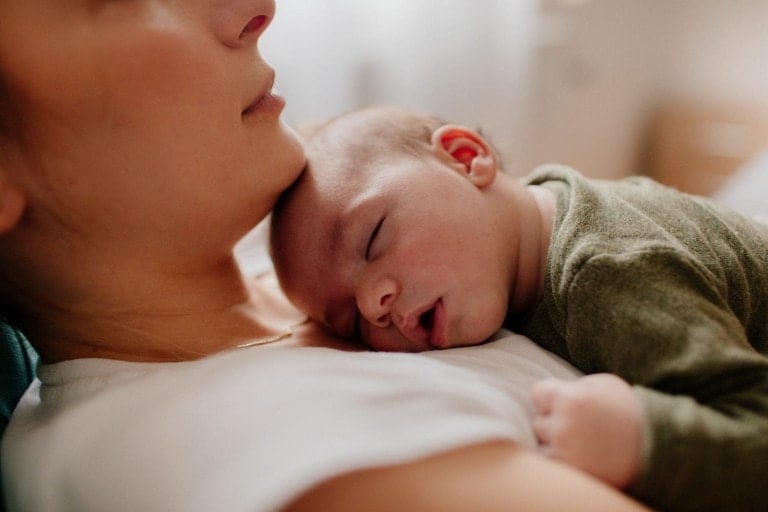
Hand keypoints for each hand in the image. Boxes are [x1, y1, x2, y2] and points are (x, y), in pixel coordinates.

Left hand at [530, 373, 642, 488]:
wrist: (657, 445)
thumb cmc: (628, 410)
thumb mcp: (601, 385)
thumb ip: (572, 388)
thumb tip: (549, 393)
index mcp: (571, 399)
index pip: (537, 394)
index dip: (547, 399)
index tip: (559, 404)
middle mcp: (565, 425)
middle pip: (540, 423)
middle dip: (554, 424)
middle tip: (579, 426)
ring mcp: (567, 451)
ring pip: (545, 446)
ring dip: (557, 445)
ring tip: (583, 442)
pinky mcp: (573, 471)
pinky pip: (555, 464)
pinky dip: (565, 461)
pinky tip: (584, 455)